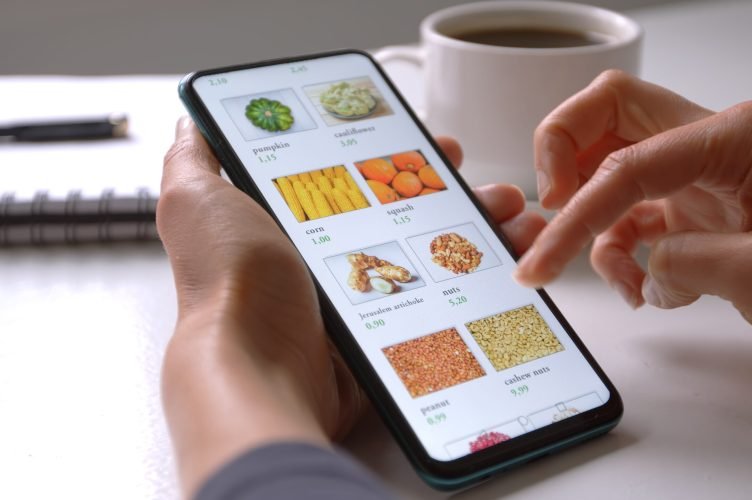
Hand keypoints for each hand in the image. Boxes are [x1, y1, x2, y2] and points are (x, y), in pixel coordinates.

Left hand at [157, 118, 545, 494]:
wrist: (258, 370)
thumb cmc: (228, 284)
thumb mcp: (197, 201)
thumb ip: (196, 159)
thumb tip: (195, 119)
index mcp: (297, 225)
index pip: (363, 180)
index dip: (404, 161)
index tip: (439, 148)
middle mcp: (332, 261)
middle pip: (409, 218)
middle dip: (456, 196)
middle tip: (490, 185)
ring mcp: (364, 301)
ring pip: (435, 259)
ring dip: (480, 233)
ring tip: (514, 217)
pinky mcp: (387, 337)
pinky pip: (443, 304)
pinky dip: (479, 286)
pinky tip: (508, 266)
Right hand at [515, 70, 751, 353]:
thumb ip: (689, 261)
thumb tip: (642, 261)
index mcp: (736, 138)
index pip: (626, 162)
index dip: (575, 212)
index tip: (543, 257)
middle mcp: (712, 141)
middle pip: (604, 114)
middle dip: (560, 157)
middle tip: (551, 209)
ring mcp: (698, 173)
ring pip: (605, 163)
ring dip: (589, 219)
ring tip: (619, 278)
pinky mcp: (690, 205)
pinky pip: (625, 212)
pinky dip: (615, 250)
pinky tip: (640, 285)